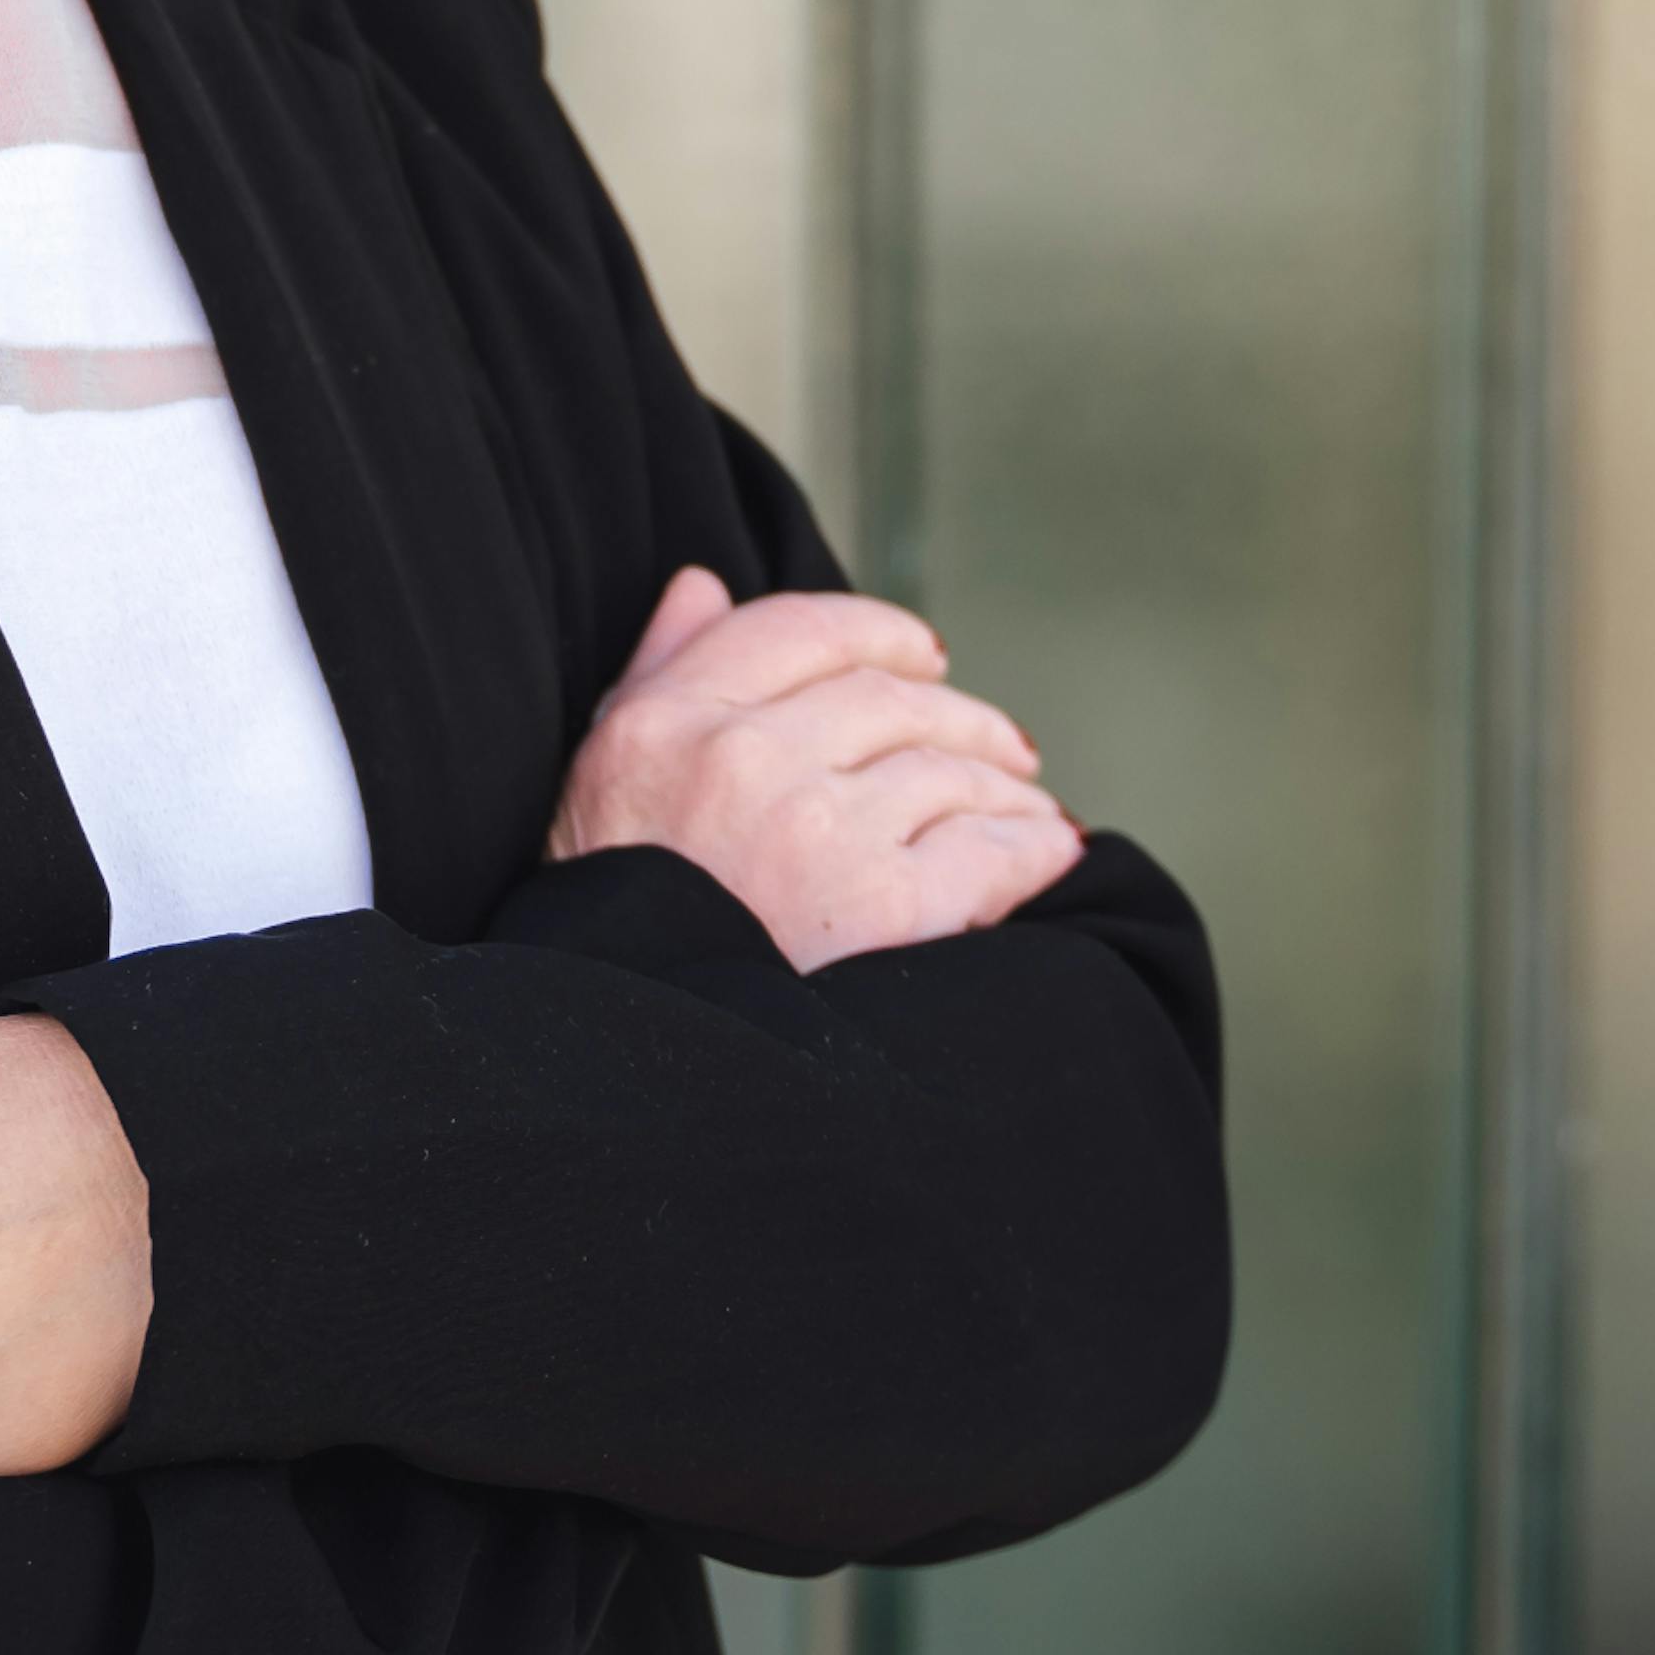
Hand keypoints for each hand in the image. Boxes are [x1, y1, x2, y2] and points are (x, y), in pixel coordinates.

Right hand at [547, 570, 1082, 971]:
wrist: (634, 1071)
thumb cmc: (620, 927)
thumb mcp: (605, 781)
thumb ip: (658, 671)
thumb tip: (703, 584)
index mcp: (666, 722)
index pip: (800, 629)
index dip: (881, 632)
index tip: (926, 655)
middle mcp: (742, 760)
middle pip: (890, 699)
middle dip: (960, 715)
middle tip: (1003, 742)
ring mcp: (817, 831)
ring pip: (948, 769)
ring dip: (1004, 784)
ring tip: (1027, 803)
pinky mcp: (884, 909)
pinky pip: (987, 852)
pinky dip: (1031, 848)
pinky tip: (1049, 852)